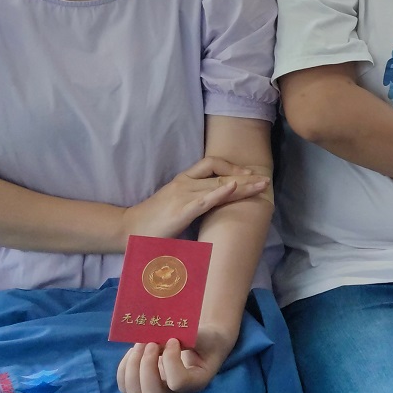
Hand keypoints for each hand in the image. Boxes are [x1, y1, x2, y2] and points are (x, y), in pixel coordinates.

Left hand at [115, 327, 235, 392]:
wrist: (203, 347)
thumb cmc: (206, 342)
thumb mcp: (205, 337)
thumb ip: (188, 338)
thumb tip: (159, 341)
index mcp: (195, 383)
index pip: (178, 382)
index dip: (171, 360)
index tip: (173, 340)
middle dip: (146, 366)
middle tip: (152, 343)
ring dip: (132, 366)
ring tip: (140, 345)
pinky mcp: (143, 388)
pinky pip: (125, 386)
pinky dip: (125, 367)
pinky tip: (134, 351)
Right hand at [123, 157, 269, 241]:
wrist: (128, 228)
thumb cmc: (153, 220)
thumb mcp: (176, 205)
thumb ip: (194, 203)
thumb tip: (213, 205)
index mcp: (184, 180)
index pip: (212, 164)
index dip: (232, 167)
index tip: (248, 175)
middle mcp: (186, 183)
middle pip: (221, 174)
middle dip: (245, 177)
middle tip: (264, 180)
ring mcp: (184, 195)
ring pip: (218, 184)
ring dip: (242, 185)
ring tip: (261, 184)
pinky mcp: (182, 210)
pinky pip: (205, 198)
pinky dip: (221, 192)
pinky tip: (235, 187)